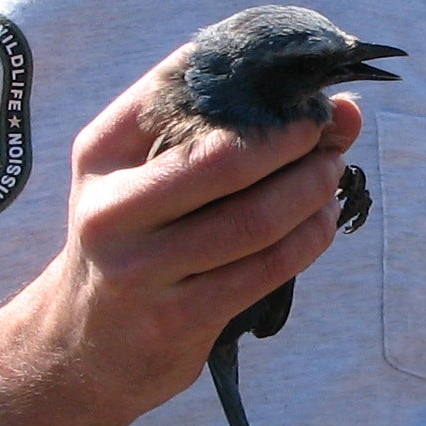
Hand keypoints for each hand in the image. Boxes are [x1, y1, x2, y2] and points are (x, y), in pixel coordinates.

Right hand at [0, 50, 359, 425]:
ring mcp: (141, 269)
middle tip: (327, 131)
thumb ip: (229, 132)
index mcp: (101, 154)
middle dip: (294, 140)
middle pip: (226, 159)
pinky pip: (265, 269)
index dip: (253, 76)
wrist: (81, 349)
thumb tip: (343, 108)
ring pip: (255, 219)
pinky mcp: (176, 320)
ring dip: (311, 189)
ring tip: (330, 173)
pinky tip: (320, 220)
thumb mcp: (146, 177)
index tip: (299, 78)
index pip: (180, 88)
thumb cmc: (135, 241)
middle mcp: (111, 209)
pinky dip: (308, 238)